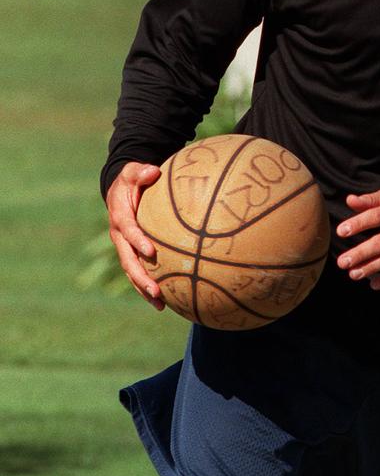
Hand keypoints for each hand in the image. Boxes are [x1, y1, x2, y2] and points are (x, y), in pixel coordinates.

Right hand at [106, 162, 164, 309]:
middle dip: (140, 277)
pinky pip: (139, 272)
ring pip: (132, 272)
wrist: (119, 191)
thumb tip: (153, 171)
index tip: (151, 251)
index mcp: (120, 217)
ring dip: (144, 289)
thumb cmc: (131, 180)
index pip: (128, 231)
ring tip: (161, 304)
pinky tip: (166, 301)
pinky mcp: (132, 254)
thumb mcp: (133, 172)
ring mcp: (124, 248)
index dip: (138, 241)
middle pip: (128, 261)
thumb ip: (141, 172)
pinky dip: (148, 287)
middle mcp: (119, 236)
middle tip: (156, 290)